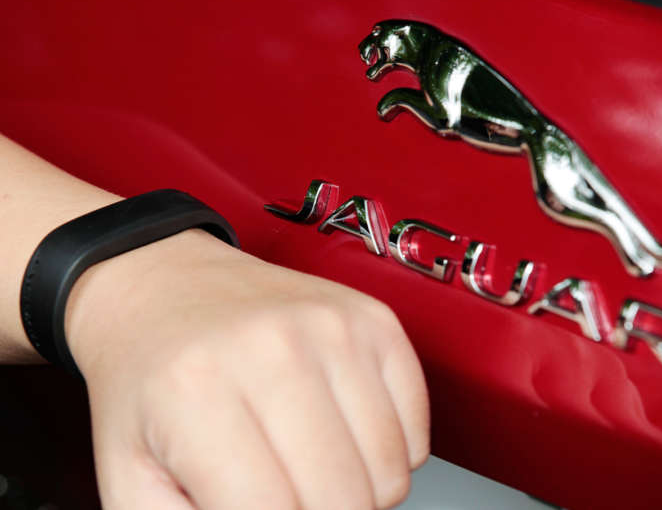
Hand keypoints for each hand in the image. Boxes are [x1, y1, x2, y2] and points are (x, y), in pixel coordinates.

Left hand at [64, 229, 429, 509]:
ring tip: (309, 462)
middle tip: (284, 495)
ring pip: (390, 472)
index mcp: (199, 392)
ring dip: (356, 488)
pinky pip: (416, 428)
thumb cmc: (151, 375)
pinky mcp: (373, 321)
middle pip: (344, 499)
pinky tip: (342, 431)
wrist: (170, 288)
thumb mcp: (129, 474)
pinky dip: (386, 451)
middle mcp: (274, 349)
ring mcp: (334, 328)